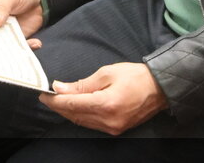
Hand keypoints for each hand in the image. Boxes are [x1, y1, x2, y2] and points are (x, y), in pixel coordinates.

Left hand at [40, 63, 167, 135]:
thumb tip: (60, 88)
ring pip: (81, 122)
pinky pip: (92, 124)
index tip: (43, 94)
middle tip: (48, 96)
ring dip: (68, 112)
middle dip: (59, 107)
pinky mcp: (116, 129)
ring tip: (59, 101)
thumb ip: (82, 84)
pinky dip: (81, 116)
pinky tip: (75, 107)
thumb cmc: (134, 76)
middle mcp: (108, 120)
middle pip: (75, 115)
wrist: (159, 88)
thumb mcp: (107, 73)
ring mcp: (112, 127)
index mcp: (106, 104)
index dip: (55, 101)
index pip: (72, 105)